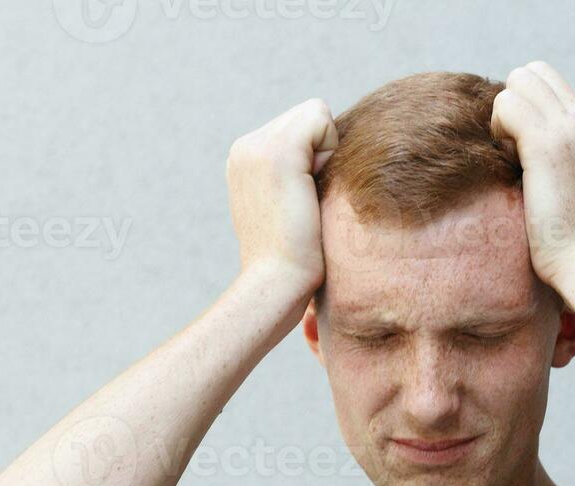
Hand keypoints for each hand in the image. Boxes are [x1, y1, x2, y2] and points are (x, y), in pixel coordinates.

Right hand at [226, 98, 337, 301]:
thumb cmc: (294, 259)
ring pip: (316, 114)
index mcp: (246, 159)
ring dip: (326, 155)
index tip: (301, 201)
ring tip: (307, 199)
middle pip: (309, 115)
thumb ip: (300, 176)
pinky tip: (312, 191)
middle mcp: (244, 147)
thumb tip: (327, 161)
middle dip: (321, 152)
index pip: (299, 126)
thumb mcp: (291, 206)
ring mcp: (256, 146)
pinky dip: (329, 151)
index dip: (315, 158)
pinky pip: (321, 117)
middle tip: (306, 202)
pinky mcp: (276, 152)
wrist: (276, 283)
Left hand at [490, 62, 574, 292]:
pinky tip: (507, 163)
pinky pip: (507, 104)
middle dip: (513, 105)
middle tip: (510, 149)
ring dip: (503, 116)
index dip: (528, 113)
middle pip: (535, 73)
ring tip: (509, 156)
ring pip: (519, 81)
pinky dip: (498, 129)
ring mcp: (570, 129)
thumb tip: (570, 173)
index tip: (524, 154)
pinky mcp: (547, 144)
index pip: (553, 89)